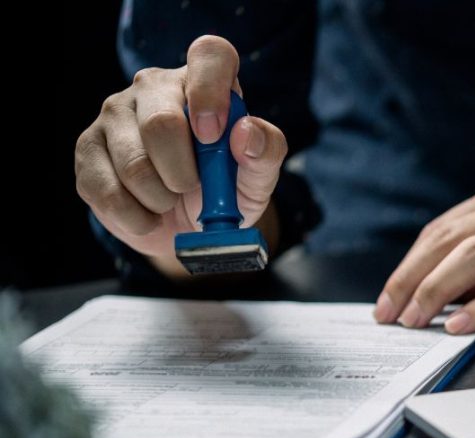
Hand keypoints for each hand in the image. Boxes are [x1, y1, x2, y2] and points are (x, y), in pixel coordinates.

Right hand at [74, 35, 286, 270]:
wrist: (188, 226)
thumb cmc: (227, 189)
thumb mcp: (258, 175)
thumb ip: (266, 151)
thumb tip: (245, 131)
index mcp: (202, 80)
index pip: (210, 54)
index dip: (211, 92)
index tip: (213, 136)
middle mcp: (153, 86)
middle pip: (161, 124)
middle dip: (184, 174)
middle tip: (192, 188)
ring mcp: (114, 113)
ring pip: (134, 165)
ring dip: (161, 200)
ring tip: (170, 200)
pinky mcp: (87, 148)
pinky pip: (107, 192)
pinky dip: (137, 217)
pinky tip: (148, 213)